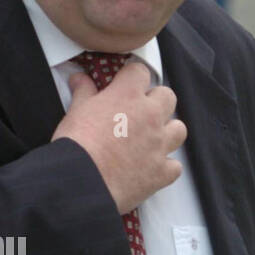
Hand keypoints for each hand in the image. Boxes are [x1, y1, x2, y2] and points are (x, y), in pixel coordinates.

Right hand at [52, 59, 186, 213]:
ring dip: (167, 132)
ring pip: (178, 129)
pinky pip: (175, 166)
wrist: (82, 182)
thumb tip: (79, 79)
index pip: (139, 72)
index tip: (124, 85)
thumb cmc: (77, 145)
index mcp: (128, 95)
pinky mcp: (161, 172)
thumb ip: (83, 92)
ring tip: (150, 140)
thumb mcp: (75, 112)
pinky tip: (150, 169)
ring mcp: (159, 144)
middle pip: (167, 96)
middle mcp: (150, 116)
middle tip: (137, 113)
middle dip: (155, 102)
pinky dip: (165, 167)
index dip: (131, 78)